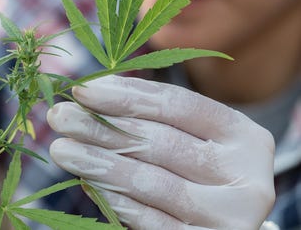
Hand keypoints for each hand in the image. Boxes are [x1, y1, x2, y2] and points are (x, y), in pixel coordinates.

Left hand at [47, 75, 274, 229]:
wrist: (219, 226)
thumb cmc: (194, 173)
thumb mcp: (186, 140)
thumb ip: (148, 118)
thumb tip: (87, 94)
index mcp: (243, 136)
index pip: (178, 105)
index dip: (126, 95)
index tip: (81, 89)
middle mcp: (246, 175)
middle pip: (161, 142)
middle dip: (102, 127)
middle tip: (59, 117)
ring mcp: (229, 216)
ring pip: (153, 183)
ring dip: (99, 163)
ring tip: (62, 149)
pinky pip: (152, 221)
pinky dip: (115, 200)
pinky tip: (87, 184)